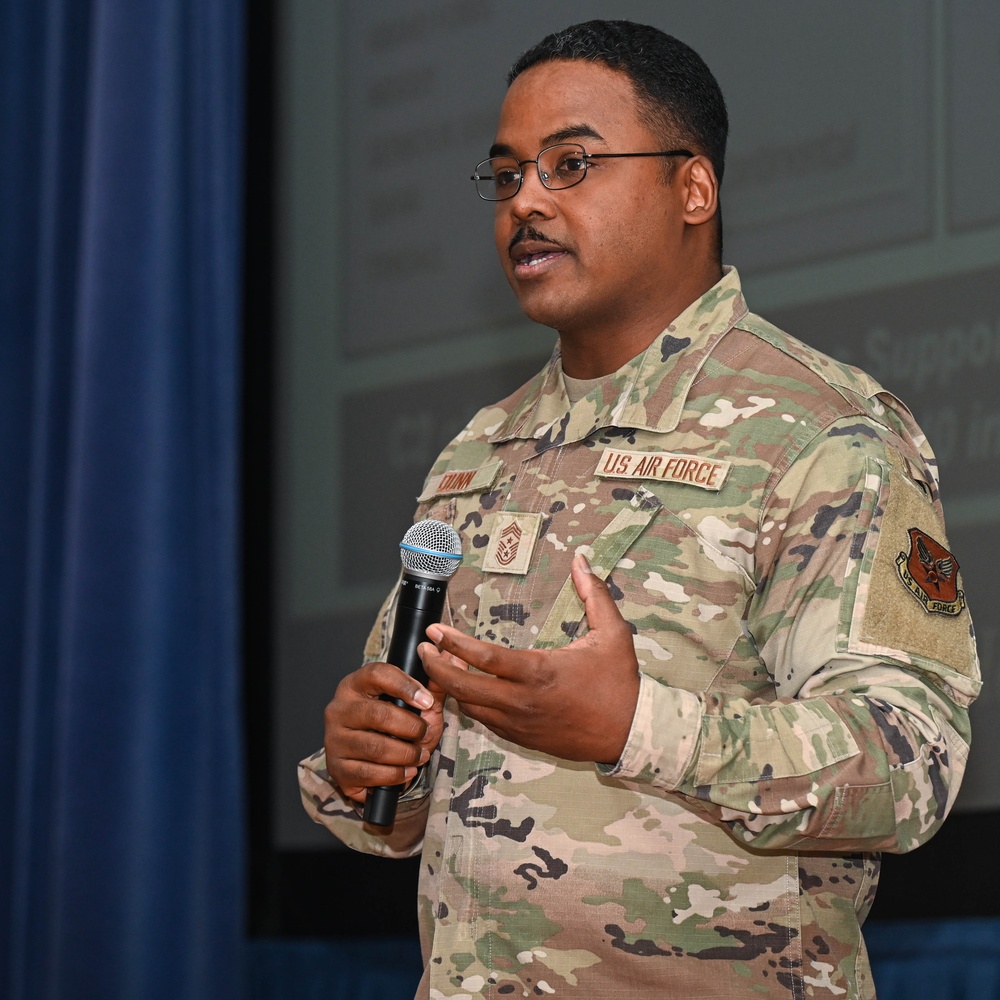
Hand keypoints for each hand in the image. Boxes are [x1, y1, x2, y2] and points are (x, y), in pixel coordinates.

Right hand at [323, 662, 444, 802]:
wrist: (373, 762)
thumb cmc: (395, 726)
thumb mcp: (416, 703)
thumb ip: (433, 683)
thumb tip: (451, 657)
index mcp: (355, 685)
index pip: (377, 674)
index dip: (406, 686)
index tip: (428, 701)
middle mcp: (339, 709)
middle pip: (378, 714)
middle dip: (411, 727)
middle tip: (424, 733)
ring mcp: (335, 740)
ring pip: (375, 747)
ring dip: (406, 754)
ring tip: (420, 755)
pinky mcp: (338, 769)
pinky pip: (369, 773)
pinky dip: (394, 775)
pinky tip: (406, 771)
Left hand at [419, 555, 640, 762]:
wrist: (630, 733)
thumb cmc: (620, 683)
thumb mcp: (613, 633)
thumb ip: (594, 593)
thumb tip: (581, 559)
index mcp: (539, 671)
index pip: (484, 658)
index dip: (454, 643)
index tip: (435, 630)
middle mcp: (523, 700)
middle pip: (464, 687)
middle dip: (436, 667)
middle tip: (424, 648)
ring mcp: (519, 723)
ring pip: (470, 707)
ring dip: (450, 686)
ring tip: (440, 664)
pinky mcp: (522, 738)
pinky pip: (485, 722)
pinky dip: (469, 705)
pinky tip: (465, 689)